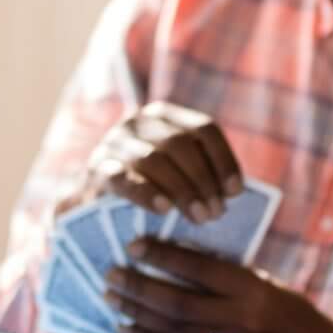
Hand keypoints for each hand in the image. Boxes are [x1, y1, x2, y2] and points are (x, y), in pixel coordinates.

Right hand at [83, 102, 243, 222]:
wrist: (98, 203)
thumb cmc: (150, 187)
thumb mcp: (177, 170)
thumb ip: (202, 170)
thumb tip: (235, 190)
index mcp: (164, 115)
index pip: (204, 129)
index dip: (224, 159)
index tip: (236, 192)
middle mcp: (138, 121)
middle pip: (180, 144)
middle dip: (203, 180)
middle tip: (216, 213)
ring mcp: (114, 142)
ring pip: (154, 159)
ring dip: (182, 190)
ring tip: (199, 217)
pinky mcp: (96, 168)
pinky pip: (122, 177)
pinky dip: (145, 193)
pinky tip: (164, 210)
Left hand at [106, 238, 332, 332]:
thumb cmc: (283, 305)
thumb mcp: (259, 278)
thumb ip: (222, 270)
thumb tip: (172, 254)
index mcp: (251, 288)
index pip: (199, 268)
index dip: (164, 256)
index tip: (135, 245)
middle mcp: (238, 318)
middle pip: (178, 302)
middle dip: (139, 287)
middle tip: (112, 273)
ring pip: (171, 329)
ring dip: (135, 312)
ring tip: (110, 296)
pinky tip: (125, 328)